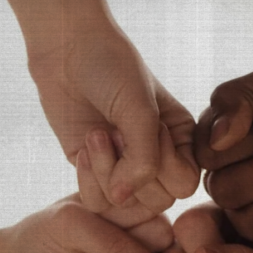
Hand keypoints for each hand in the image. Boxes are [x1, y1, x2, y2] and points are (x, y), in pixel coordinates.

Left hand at [0, 193, 172, 252]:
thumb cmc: (42, 238)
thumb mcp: (71, 224)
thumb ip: (114, 243)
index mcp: (134, 199)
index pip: (154, 205)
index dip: (122, 217)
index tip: (87, 215)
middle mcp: (147, 232)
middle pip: (161, 242)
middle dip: (117, 249)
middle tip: (86, 245)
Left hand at [28, 26, 198, 211]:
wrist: (66, 49)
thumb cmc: (111, 68)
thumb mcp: (139, 111)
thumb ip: (143, 161)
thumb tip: (122, 199)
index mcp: (181, 139)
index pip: (186, 185)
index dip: (164, 165)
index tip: (149, 126)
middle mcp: (158, 158)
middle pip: (158, 200)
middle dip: (132, 168)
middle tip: (115, 130)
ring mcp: (125, 168)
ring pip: (125, 203)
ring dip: (106, 171)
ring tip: (98, 134)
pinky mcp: (95, 172)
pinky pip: (98, 202)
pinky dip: (88, 180)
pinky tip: (84, 148)